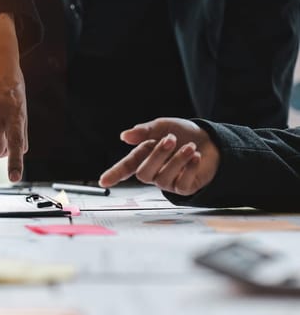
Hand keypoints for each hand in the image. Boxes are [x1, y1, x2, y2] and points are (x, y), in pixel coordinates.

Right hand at [99, 118, 219, 195]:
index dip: (114, 174)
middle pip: (143, 173)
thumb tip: (125, 136)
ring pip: (162, 180)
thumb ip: (145, 131)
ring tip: (190, 146)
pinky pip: (181, 184)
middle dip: (157, 155)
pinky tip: (197, 157)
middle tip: (171, 139)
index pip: (125, 168)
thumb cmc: (183, 133)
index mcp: (143, 157)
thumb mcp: (163, 126)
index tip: (103, 181)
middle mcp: (153, 172)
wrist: (211, 140)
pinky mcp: (184, 188)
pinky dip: (189, 168)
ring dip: (177, 160)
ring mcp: (167, 182)